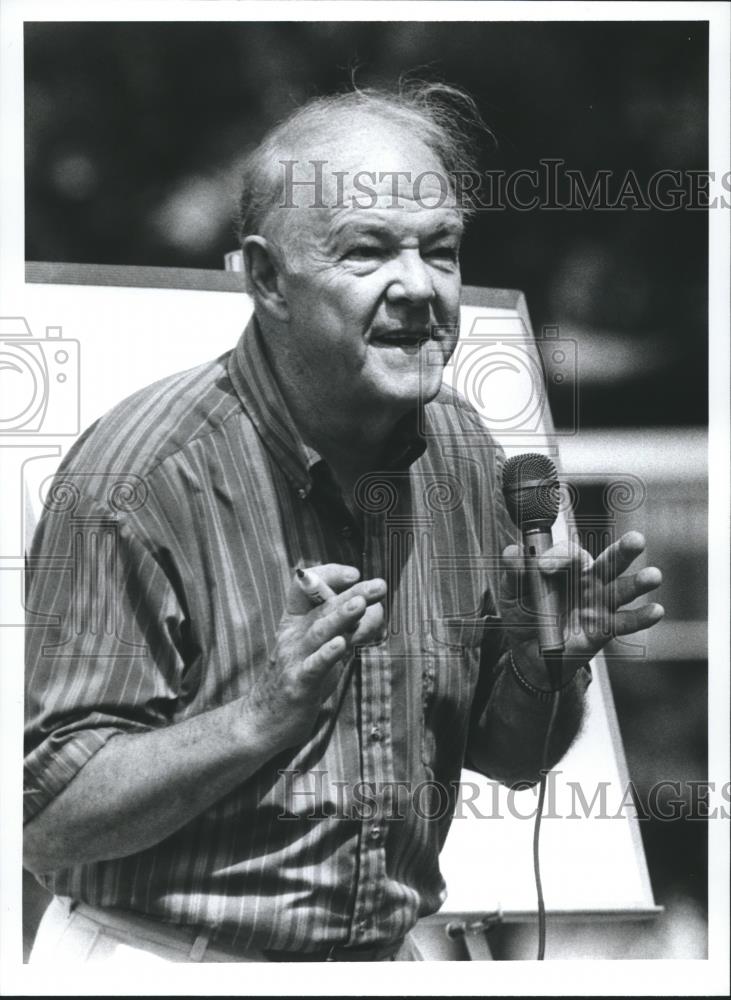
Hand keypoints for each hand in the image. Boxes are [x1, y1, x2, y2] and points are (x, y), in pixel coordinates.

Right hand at [243, 564, 385, 748]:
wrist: (264, 721)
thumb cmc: (300, 680)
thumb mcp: (324, 650)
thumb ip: (348, 630)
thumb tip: (378, 610)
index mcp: (295, 621)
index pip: (306, 588)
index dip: (329, 575)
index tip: (354, 573)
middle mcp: (293, 635)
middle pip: (322, 607)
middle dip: (352, 593)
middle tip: (378, 585)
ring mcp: (293, 658)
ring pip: (319, 632)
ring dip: (341, 616)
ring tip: (360, 603)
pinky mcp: (298, 684)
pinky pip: (314, 666)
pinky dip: (327, 654)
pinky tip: (341, 644)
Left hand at [501, 531, 663, 685]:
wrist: (529, 652)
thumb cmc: (525, 615)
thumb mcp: (512, 593)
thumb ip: (514, 572)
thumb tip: (513, 552)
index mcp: (567, 567)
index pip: (571, 553)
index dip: (559, 556)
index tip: (543, 567)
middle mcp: (589, 581)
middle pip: (609, 562)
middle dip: (624, 550)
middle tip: (637, 540)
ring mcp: (599, 605)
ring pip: (622, 590)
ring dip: (638, 583)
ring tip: (653, 576)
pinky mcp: (603, 629)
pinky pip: (623, 622)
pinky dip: (640, 617)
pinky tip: (655, 611)